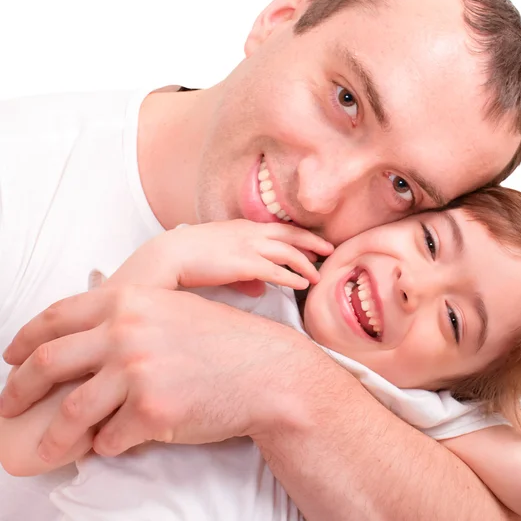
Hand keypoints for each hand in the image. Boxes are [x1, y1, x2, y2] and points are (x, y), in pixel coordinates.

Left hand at [1, 287, 313, 462]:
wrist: (267, 370)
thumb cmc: (225, 342)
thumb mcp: (173, 311)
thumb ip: (126, 319)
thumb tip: (81, 345)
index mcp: (129, 300)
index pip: (56, 317)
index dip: (24, 339)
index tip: (11, 358)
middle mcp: (126, 331)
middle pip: (47, 363)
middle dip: (19, 390)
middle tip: (10, 406)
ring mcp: (136, 371)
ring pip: (71, 412)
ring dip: (54, 437)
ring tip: (51, 448)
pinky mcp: (150, 412)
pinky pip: (108, 438)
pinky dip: (108, 444)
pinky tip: (120, 439)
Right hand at [108, 220, 332, 291]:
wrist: (170, 254)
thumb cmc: (190, 256)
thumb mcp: (220, 257)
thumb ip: (243, 273)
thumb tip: (260, 290)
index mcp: (243, 227)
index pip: (279, 227)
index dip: (299, 234)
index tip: (314, 241)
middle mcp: (249, 232)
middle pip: (290, 234)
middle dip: (312, 241)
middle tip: (329, 249)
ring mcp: (247, 246)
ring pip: (288, 252)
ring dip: (305, 264)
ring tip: (317, 276)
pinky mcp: (243, 263)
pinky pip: (275, 270)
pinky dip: (291, 277)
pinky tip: (301, 285)